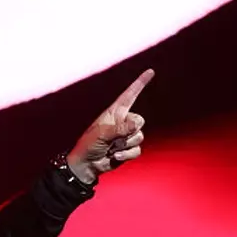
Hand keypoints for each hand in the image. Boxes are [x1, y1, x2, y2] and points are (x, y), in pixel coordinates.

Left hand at [67, 69, 153, 183]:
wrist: (87, 165)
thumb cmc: (89, 145)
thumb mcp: (102, 133)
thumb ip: (120, 128)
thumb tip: (137, 125)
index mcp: (115, 112)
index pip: (130, 95)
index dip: (140, 83)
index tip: (150, 72)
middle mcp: (123, 122)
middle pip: (140, 121)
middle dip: (129, 131)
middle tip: (113, 139)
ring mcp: (127, 136)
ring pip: (140, 137)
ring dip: (125, 145)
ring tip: (111, 148)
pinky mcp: (129, 149)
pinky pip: (137, 150)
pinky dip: (126, 155)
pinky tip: (114, 156)